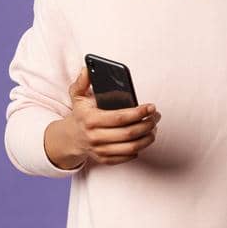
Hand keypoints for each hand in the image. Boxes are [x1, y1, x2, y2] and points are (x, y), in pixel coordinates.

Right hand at [46, 66, 160, 168]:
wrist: (70, 137)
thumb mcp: (76, 95)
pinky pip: (126, 157)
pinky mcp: (104, 159)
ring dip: (147, 138)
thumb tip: (87, 68)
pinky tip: (143, 140)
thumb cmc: (79, 114)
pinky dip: (138, 150)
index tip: (151, 107)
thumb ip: (82, 81)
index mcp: (91, 119)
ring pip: (131, 148)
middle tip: (156, 117)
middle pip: (129, 133)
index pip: (120, 117)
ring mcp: (99, 150)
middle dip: (147, 125)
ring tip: (153, 129)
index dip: (138, 113)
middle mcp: (95, 136)